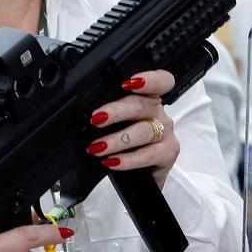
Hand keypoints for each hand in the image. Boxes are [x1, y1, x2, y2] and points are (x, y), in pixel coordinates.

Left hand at [86, 70, 179, 189]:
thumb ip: (106, 114)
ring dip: (116, 140)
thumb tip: (83, 116)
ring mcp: (165, 132)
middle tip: (96, 118)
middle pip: (141, 105)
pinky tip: (112, 162)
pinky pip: (148, 154)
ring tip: (97, 147)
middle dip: (116, 111)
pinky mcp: (168, 153)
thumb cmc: (125, 143)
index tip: (128, 83)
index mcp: (147, 98)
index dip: (149, 79)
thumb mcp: (115, 124)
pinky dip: (128, 159)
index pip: (159, 81)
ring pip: (142, 131)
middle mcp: (158, 112)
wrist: (141, 172)